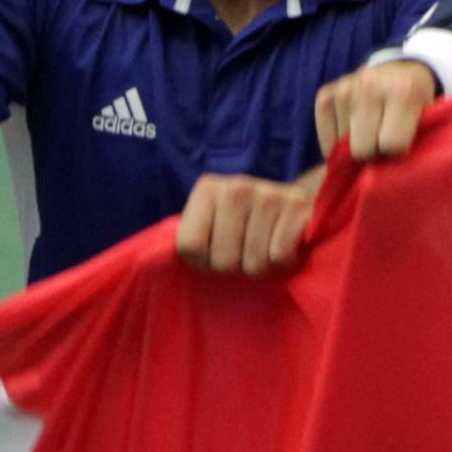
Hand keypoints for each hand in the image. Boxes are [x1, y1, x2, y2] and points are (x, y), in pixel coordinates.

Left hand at [175, 170, 319, 276]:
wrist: (295, 204)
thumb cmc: (244, 223)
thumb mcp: (210, 223)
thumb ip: (188, 237)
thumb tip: (154, 261)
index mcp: (208, 189)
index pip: (190, 247)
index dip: (203, 261)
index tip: (214, 250)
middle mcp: (237, 186)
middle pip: (222, 260)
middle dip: (234, 265)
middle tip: (245, 249)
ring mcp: (269, 194)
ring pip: (253, 262)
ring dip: (259, 265)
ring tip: (265, 246)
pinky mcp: (297, 207)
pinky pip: (279, 256)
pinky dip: (282, 261)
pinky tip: (282, 243)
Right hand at [318, 57, 439, 163]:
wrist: (399, 70)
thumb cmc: (416, 102)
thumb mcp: (430, 117)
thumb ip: (420, 142)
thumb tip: (393, 179)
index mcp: (402, 91)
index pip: (391, 146)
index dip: (396, 152)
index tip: (400, 144)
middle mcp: (369, 85)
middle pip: (362, 150)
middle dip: (373, 153)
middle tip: (381, 142)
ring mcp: (344, 90)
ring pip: (342, 148)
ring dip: (355, 146)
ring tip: (369, 130)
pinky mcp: (325, 96)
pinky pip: (326, 141)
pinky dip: (337, 144)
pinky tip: (353, 130)